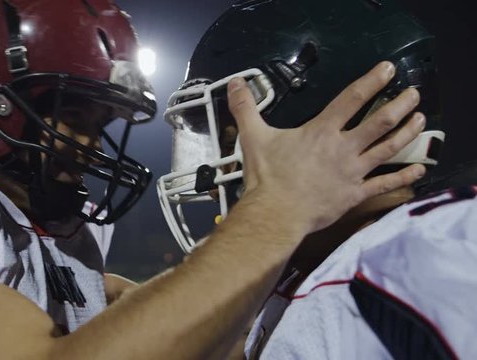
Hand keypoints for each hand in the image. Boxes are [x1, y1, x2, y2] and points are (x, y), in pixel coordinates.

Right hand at [228, 61, 425, 231]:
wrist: (275, 214)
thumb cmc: (266, 176)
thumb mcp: (253, 136)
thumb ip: (246, 108)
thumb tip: (234, 83)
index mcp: (322, 131)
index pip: (351, 99)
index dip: (372, 81)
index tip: (388, 69)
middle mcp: (344, 147)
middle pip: (380, 121)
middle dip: (401, 105)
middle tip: (415, 94)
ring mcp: (353, 172)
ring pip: (388, 148)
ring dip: (407, 133)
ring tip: (421, 120)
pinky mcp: (355, 194)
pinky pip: (384, 184)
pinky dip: (403, 176)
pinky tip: (419, 169)